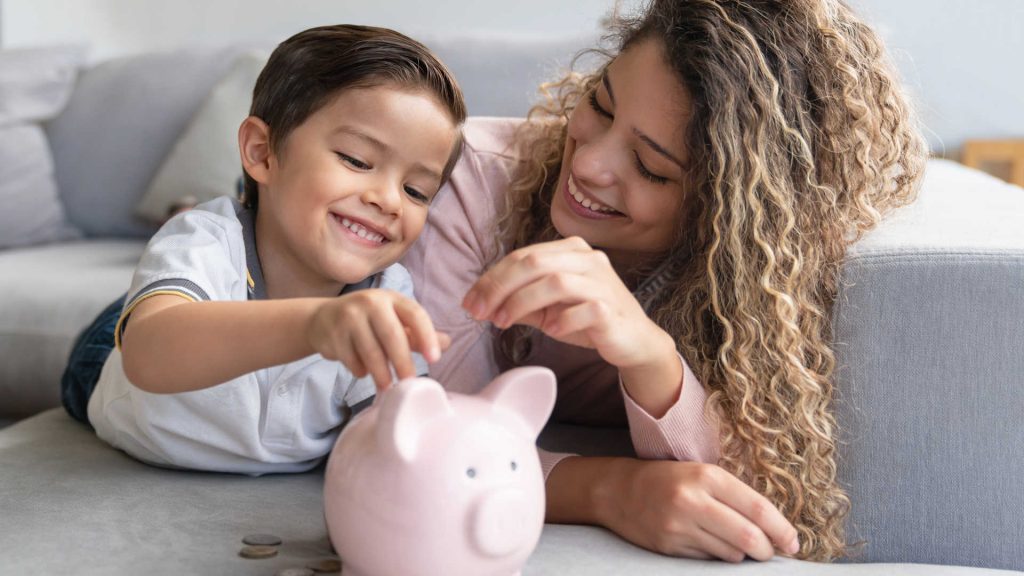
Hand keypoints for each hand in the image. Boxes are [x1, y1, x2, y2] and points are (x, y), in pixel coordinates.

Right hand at [307, 289, 448, 390]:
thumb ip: (417, 333)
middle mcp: (370, 302)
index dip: (427, 336)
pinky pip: (352, 360)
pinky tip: (362, 371)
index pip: (415, 314)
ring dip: (381, 374)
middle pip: (392, 336)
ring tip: (387, 387)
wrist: (322, 319)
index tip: (435, 358)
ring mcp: (349, 317)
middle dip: (403, 363)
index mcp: (391, 298)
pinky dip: (360, 371)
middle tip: (409, 383)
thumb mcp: (393, 320)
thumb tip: (447, 343)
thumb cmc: (367, 321)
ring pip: (371, 352)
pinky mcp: (332, 334)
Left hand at [461, 237, 666, 370]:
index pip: (522, 256)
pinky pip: (582, 309)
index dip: (491, 278)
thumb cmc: (589, 320)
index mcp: (570, 251)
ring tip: (503, 323)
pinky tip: (551, 331)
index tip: (469, 302)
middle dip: (499, 287)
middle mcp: (588, 259)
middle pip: (533, 262)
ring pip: (555, 281)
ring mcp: (602, 281)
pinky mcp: (612, 308)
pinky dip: (561, 320)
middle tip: (479, 312)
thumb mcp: (548, 308)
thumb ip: (520, 302)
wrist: (633, 341)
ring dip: (522, 303)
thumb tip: (482, 304)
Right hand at [599, 459, 799, 561]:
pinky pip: (708, 561)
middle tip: (770, 552)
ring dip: (742, 555)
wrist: (618, 490)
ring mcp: (679, 526)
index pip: (758, 509)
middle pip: (748, 538)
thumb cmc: (668, 479)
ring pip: (730, 554)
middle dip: (766, 550)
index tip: (793, 542)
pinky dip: (718, 558)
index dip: (782, 530)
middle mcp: (693, 501)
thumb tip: (772, 528)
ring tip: (737, 545)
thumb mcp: (701, 474)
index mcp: (707, 477)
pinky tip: (711, 545)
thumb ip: (734, 496)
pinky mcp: (669, 546)